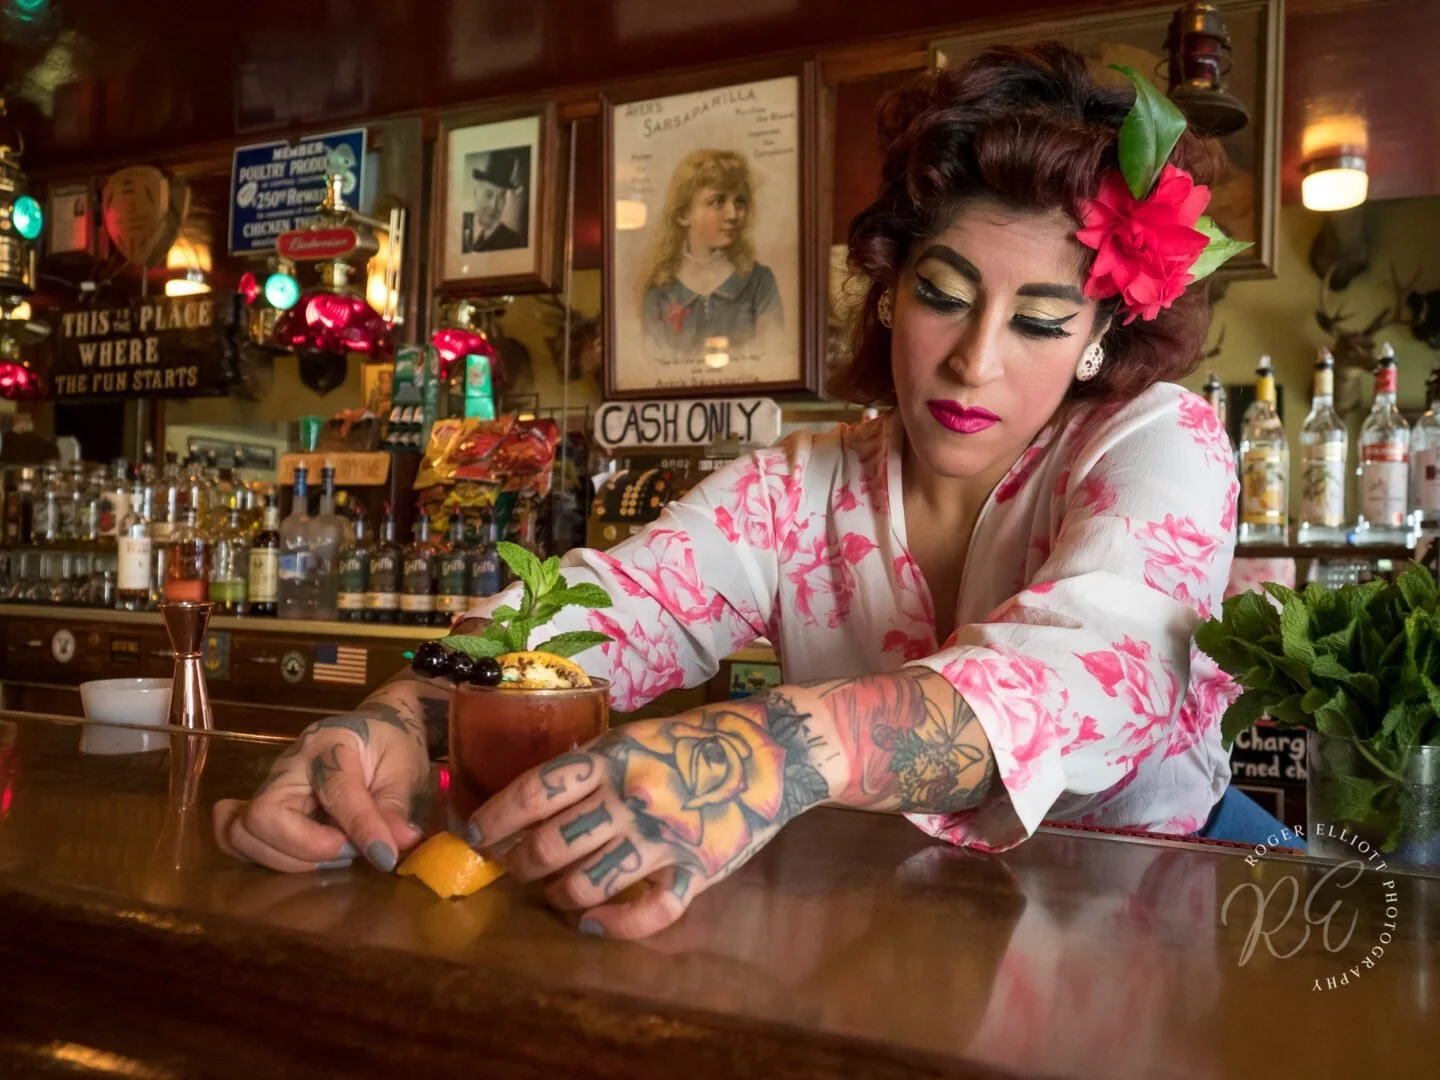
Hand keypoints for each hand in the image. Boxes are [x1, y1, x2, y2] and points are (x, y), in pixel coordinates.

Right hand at [214, 705, 428, 873]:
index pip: (337, 792)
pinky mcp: (261, 804)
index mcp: (330, 746)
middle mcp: (289, 765)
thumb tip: (398, 844)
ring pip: (242, 833)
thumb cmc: (389, 743)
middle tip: (349, 851)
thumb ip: (395, 807)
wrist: (372, 726)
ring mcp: (269, 785)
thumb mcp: (404, 768)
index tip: (385, 856)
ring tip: (331, 853)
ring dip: (286, 859)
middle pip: (265, 816)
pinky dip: (257, 854)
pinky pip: (233, 835)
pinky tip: (293, 855)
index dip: (361, 828)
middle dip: (307, 849)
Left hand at [470, 696, 829, 938]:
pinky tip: (593, 922)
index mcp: (612, 757)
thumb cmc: (697, 739)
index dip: (495, 817)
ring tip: (554, 893)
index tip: (473, 833)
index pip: (534, 792)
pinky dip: (611, 926)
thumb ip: (592, 764)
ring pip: (587, 885)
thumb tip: (536, 796)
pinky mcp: (697, 872)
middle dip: (520, 863)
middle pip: (551, 845)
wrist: (773, 751)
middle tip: (515, 866)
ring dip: (558, 896)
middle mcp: (631, 798)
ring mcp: (663, 838)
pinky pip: (646, 914)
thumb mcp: (636, 735)